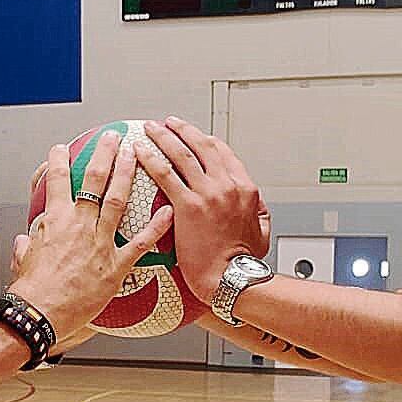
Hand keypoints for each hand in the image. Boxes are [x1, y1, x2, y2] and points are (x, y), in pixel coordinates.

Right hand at [11, 133, 171, 342]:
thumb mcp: (22, 261)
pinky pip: (140, 243)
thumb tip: (25, 242)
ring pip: (117, 199)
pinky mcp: (115, 266)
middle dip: (104, 153)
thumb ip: (27, 246)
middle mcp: (79, 225)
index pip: (55, 180)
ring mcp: (99, 242)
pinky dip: (156, 227)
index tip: (61, 148)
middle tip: (114, 137)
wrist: (40, 314)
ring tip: (137, 155)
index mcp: (54, 221)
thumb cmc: (31, 291)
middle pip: (93, 179)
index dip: (57, 160)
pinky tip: (168, 212)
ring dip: (128, 174)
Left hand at [138, 118, 266, 301]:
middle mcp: (227, 185)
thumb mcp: (262, 232)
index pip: (224, 153)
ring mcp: (208, 193)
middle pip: (202, 146)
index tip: (195, 137)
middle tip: (168, 123)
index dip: (206, 141)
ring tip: (150, 129)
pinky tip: (139, 152)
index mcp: (245, 189)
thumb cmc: (243, 262)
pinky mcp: (188, 206)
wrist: (231, 278)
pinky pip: (165, 174)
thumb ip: (259, 213)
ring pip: (182, 154)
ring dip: (163, 137)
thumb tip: (257, 204)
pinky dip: (151, 159)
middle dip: (183, 130)